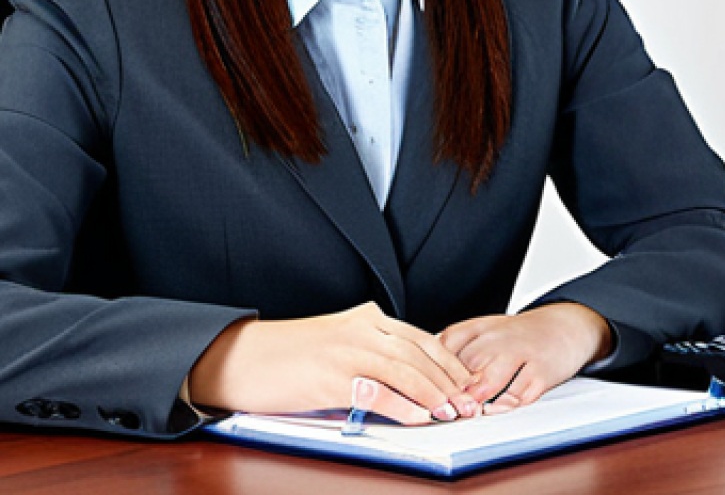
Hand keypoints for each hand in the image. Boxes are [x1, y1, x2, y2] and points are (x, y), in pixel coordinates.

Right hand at [188, 302, 479, 423]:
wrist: (242, 357)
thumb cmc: (290, 357)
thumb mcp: (339, 345)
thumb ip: (373, 354)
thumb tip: (410, 383)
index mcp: (368, 318)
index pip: (422, 339)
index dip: (450, 364)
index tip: (469, 385)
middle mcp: (363, 328)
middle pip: (420, 353)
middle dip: (450, 381)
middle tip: (471, 405)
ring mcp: (348, 349)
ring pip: (405, 369)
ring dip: (434, 394)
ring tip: (453, 413)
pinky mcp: (331, 374)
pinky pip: (376, 389)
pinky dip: (402, 404)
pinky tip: (418, 417)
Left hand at [439, 303, 612, 413]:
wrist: (564, 326)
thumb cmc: (518, 336)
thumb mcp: (486, 332)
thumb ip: (457, 349)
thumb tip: (424, 373)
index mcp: (481, 326)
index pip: (447, 345)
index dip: (433, 370)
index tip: (423, 389)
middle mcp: (499, 337)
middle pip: (465, 366)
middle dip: (451, 392)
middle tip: (440, 410)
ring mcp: (521, 353)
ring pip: (489, 381)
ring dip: (473, 402)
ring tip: (466, 414)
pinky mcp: (542, 371)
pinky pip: (519, 394)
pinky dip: (504, 407)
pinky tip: (496, 411)